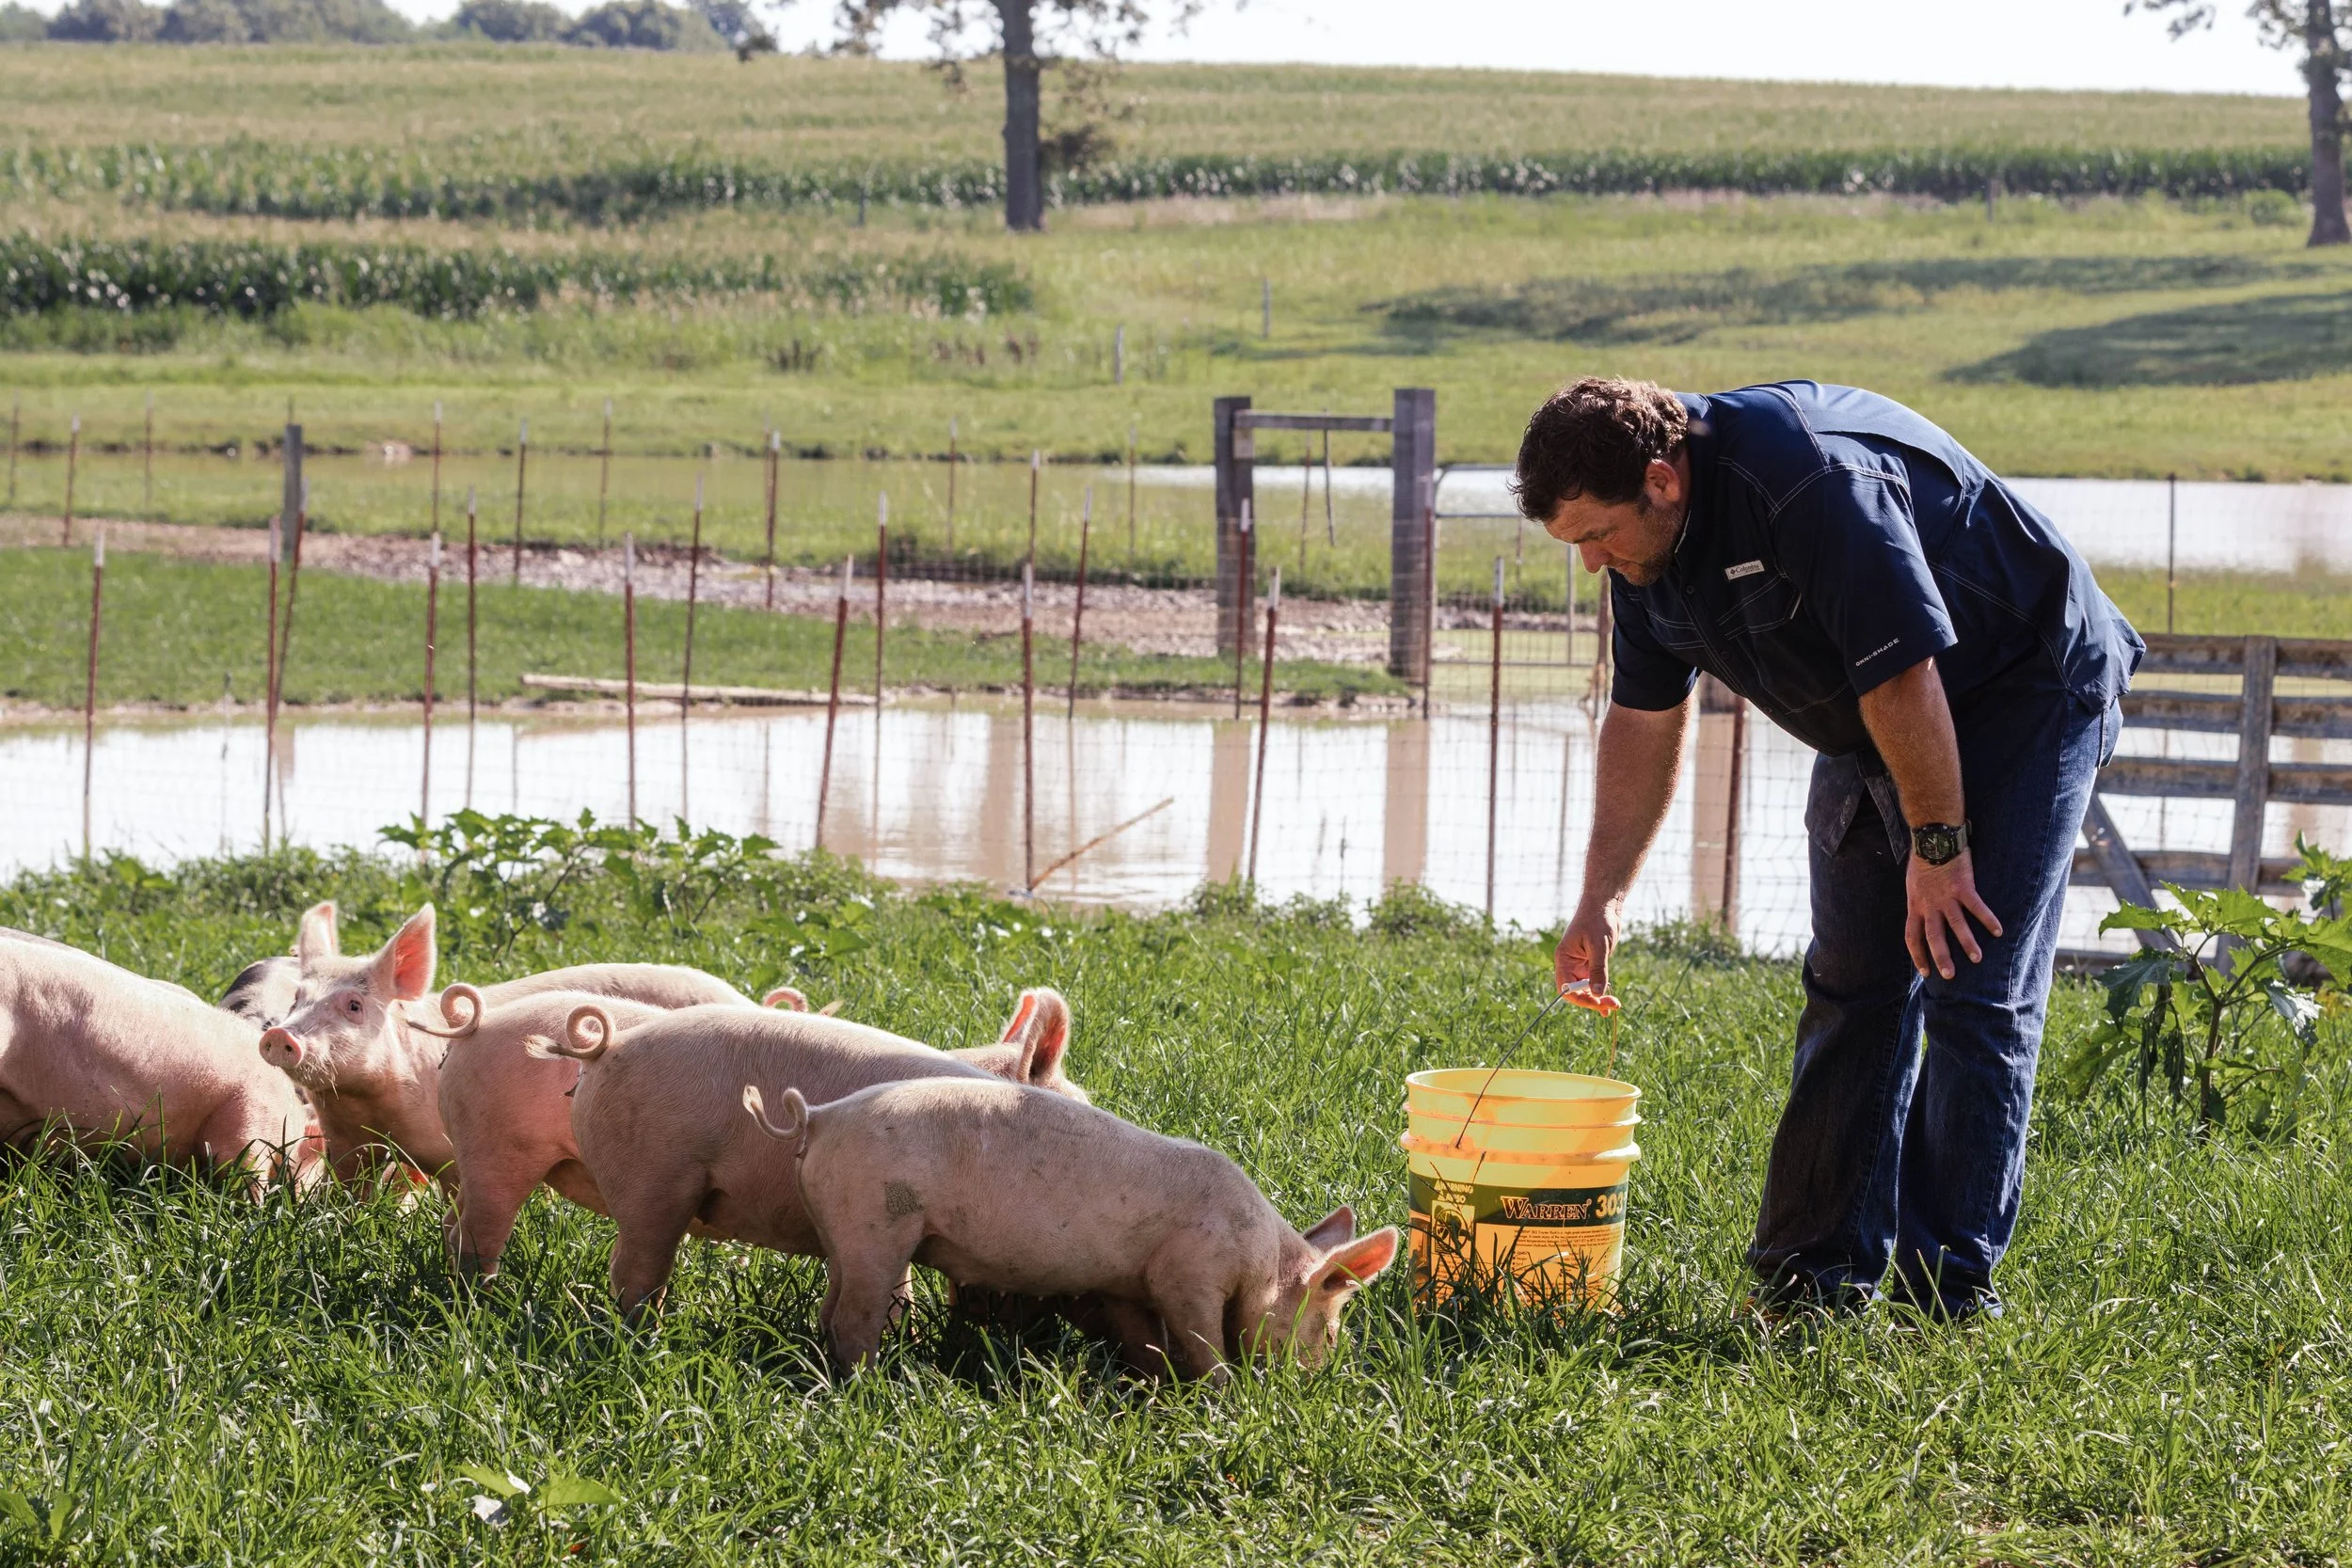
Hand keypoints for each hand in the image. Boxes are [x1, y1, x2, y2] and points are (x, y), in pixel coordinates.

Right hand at [1556, 900, 1619, 999]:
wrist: (1605, 904)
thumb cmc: (1597, 919)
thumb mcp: (1599, 946)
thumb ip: (1597, 970)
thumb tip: (1597, 993)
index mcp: (1564, 959)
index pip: (1566, 987)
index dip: (1580, 998)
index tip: (1598, 1002)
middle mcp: (1570, 964)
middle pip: (1576, 992)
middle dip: (1592, 1001)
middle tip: (1611, 1006)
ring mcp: (1581, 965)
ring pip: (1586, 989)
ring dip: (1599, 999)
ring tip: (1614, 1005)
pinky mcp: (1592, 963)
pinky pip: (1595, 982)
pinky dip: (1602, 992)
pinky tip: (1610, 1002)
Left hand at [1905, 848, 2001, 980]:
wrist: (1933, 840)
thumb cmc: (1923, 862)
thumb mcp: (1913, 886)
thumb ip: (1920, 904)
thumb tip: (1925, 917)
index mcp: (1915, 906)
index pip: (1912, 937)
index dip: (1918, 955)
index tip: (1925, 971)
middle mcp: (1929, 905)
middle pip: (1933, 937)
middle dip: (1941, 957)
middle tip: (1949, 976)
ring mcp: (1946, 897)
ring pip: (1956, 925)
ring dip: (1967, 943)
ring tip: (1977, 958)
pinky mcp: (1963, 887)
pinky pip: (1977, 907)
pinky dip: (1988, 919)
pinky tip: (1998, 931)